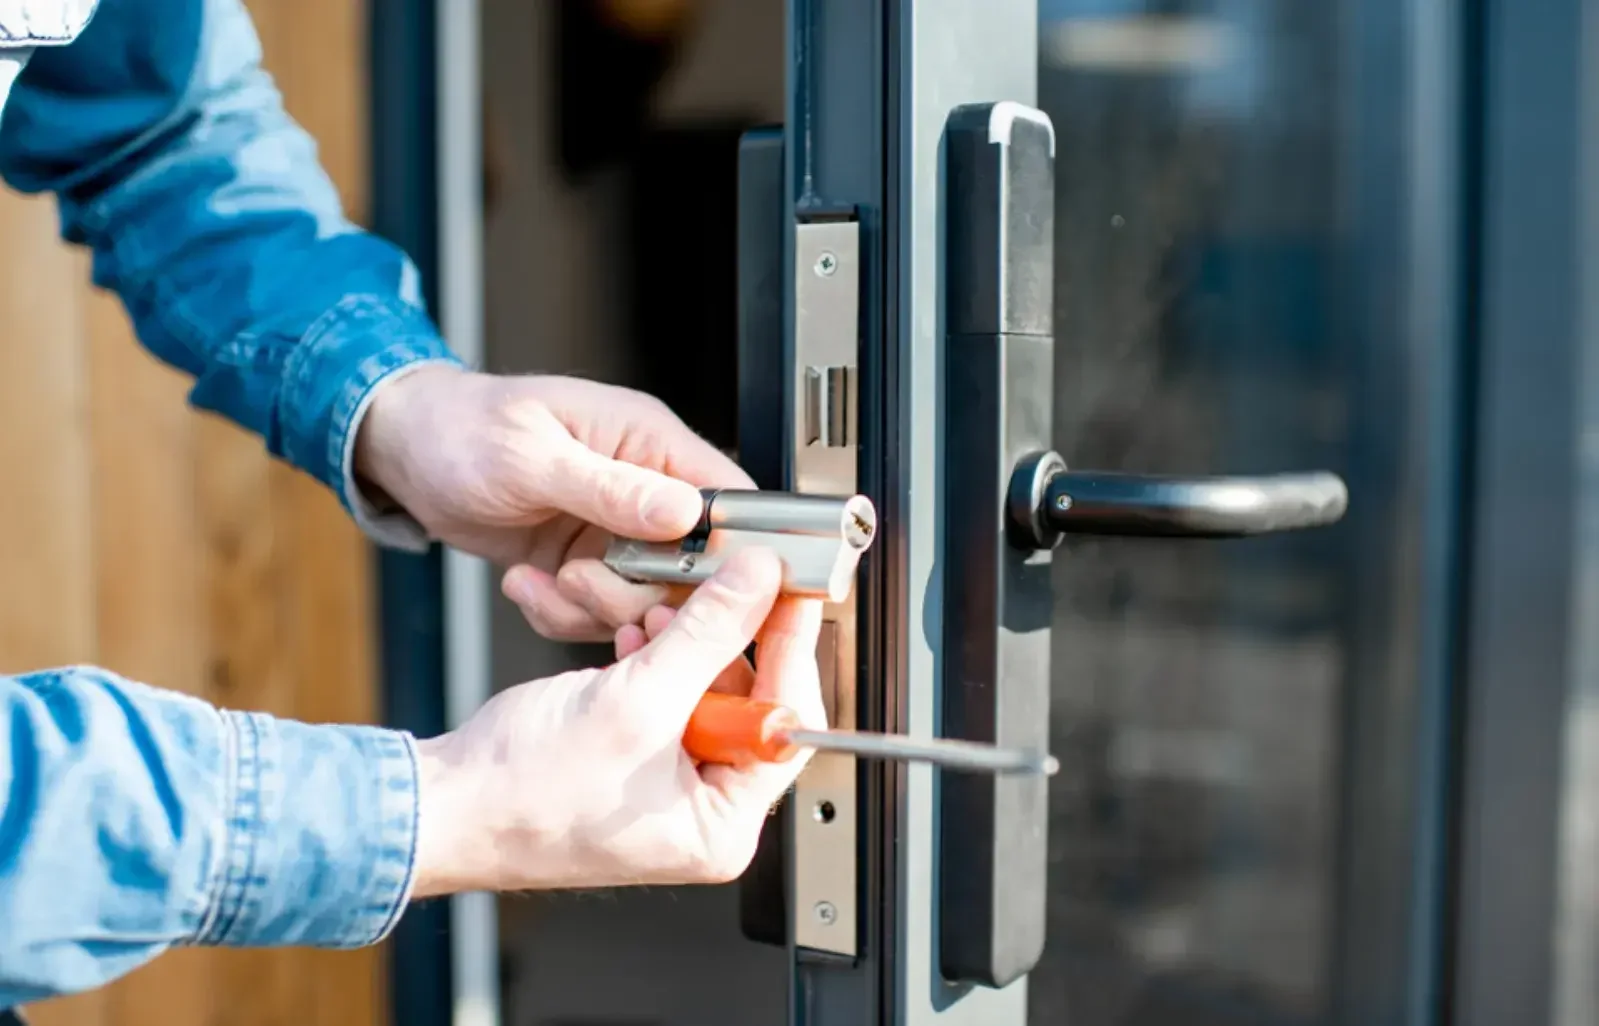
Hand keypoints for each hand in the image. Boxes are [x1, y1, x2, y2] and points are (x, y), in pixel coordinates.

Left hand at [356, 365, 751, 639]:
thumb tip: (685, 511)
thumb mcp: (531, 457)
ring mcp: (616, 531)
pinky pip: (597, 612)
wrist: (406, 452)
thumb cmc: (461, 428)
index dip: (730, 550)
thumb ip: (611, 487)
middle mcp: (643, 488)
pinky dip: (559, 614)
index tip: (697, 587)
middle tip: (582, 581)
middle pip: (692, 566)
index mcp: (648, 440)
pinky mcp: (586, 564)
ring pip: (644, 599)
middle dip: (638, 591)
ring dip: (591, 606)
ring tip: (544, 580)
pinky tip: (525, 583)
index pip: (728, 498)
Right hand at [408, 549, 824, 894]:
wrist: (441, 805)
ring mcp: (667, 786)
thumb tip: (758, 584)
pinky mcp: (635, 758)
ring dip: (684, 643)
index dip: (790, 649)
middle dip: (725, 641)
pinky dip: (654, 659)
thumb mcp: (636, 700)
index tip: (791, 593)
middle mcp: (702, 813)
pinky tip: (635, 637)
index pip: (787, 725)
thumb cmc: (522, 795)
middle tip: (730, 585)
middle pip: (750, 702)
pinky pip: (667, 695)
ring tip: (659, 613)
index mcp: (722, 827)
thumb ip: (708, 634)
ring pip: (705, 690)